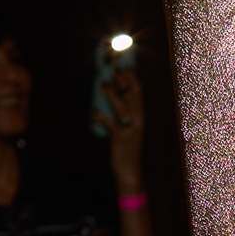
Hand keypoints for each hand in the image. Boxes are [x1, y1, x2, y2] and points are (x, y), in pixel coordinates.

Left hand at [95, 68, 144, 190]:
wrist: (130, 170)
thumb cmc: (126, 148)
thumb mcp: (128, 128)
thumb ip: (123, 112)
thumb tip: (111, 94)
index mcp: (141, 116)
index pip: (139, 92)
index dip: (132, 77)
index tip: (124, 65)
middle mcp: (138, 120)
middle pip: (132, 94)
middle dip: (124, 80)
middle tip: (114, 67)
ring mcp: (130, 128)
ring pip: (121, 105)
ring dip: (111, 92)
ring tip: (102, 82)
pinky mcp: (120, 137)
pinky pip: (109, 123)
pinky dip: (99, 116)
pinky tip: (93, 112)